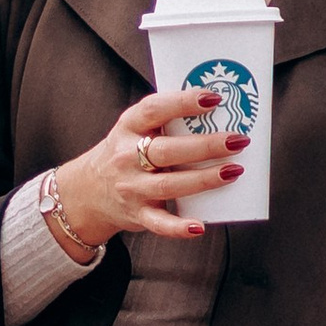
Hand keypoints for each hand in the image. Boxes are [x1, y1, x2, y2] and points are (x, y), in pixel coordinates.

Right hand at [54, 86, 248, 249]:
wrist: (87, 191)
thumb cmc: (125, 152)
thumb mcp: (134, 129)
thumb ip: (166, 120)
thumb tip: (218, 109)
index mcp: (129, 127)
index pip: (154, 110)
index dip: (183, 102)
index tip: (213, 98)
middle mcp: (127, 156)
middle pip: (167, 150)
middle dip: (205, 145)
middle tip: (237, 140)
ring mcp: (132, 188)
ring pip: (169, 185)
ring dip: (204, 179)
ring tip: (233, 171)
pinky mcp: (138, 215)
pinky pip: (159, 224)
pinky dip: (178, 228)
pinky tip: (199, 227)